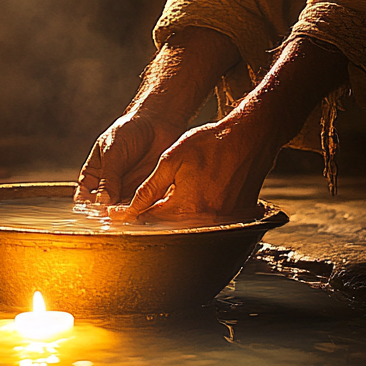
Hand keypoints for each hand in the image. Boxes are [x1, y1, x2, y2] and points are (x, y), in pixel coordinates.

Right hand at [76, 110, 185, 206]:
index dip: (86, 204)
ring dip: (123, 215)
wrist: (158, 122)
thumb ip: (109, 176)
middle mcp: (109, 185)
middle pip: (102, 207)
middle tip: (111, 216)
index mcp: (94, 173)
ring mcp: (128, 189)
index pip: (84, 195)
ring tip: (126, 215)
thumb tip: (101, 202)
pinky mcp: (146, 191)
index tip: (92, 209)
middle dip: (105, 214)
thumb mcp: (113, 151)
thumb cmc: (130, 130)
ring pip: (121, 209)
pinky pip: (141, 206)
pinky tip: (141, 211)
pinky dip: (140, 211)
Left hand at [109, 101, 280, 222]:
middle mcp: (205, 219)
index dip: (130, 216)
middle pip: (169, 228)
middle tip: (133, 212)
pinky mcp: (236, 218)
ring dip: (171, 220)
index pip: (149, 219)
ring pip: (189, 226)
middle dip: (149, 221)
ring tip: (159, 207)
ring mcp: (223, 221)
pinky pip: (209, 223)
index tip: (115, 215)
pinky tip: (190, 202)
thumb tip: (129, 209)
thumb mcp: (172, 160)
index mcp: (186, 206)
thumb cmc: (211, 143)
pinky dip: (195, 215)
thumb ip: (150, 188)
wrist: (250, 137)